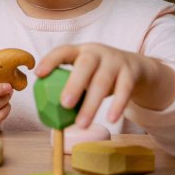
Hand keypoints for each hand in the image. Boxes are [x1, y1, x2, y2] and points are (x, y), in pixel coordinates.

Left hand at [35, 43, 174, 127]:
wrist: (135, 68)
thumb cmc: (99, 74)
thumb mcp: (85, 74)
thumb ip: (71, 86)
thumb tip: (49, 113)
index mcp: (80, 51)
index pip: (63, 51)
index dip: (50, 60)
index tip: (38, 74)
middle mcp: (97, 52)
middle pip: (85, 64)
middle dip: (74, 84)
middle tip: (64, 104)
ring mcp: (115, 61)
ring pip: (103, 81)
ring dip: (92, 103)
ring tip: (82, 123)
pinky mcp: (131, 72)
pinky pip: (124, 89)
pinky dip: (117, 105)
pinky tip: (111, 119)